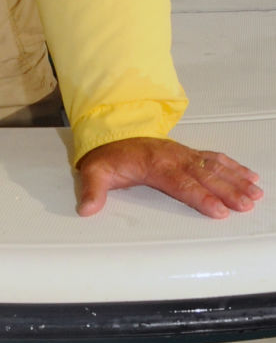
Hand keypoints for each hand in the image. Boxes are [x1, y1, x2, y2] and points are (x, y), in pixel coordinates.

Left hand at [76, 137, 263, 219]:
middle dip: (227, 191)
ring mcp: (184, 154)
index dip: (200, 197)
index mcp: (155, 165)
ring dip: (236, 180)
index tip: (219, 210)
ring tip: (255, 193)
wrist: (112, 132)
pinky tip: (250, 176)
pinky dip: (234, 167)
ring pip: (214, 167)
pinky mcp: (189, 154)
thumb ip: (93, 191)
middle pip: (205, 176)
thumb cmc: (107, 156)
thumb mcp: (94, 172)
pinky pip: (215, 159)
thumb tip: (86, 209)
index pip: (181, 184)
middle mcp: (174, 158)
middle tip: (247, 204)